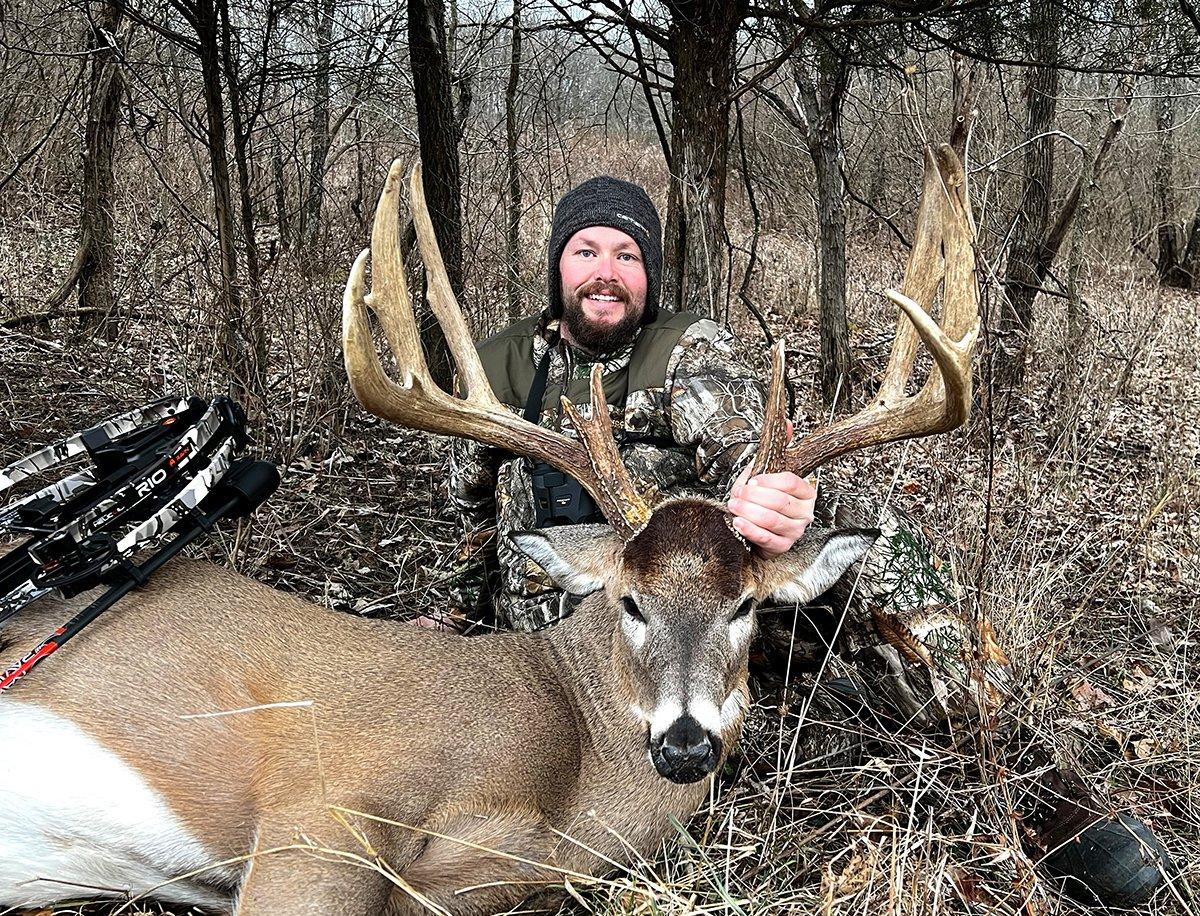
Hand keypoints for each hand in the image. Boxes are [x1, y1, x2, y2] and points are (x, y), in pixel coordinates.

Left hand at [727, 424, 815, 556]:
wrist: (757, 524)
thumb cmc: (763, 498)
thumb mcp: (768, 471)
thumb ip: (780, 448)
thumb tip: (786, 424)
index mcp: (804, 491)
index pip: (791, 482)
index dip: (768, 481)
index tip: (752, 479)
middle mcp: (803, 512)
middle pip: (780, 501)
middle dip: (754, 496)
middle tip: (738, 493)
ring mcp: (794, 530)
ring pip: (772, 520)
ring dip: (749, 511)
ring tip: (735, 505)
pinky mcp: (782, 546)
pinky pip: (766, 538)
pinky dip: (750, 529)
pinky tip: (739, 522)